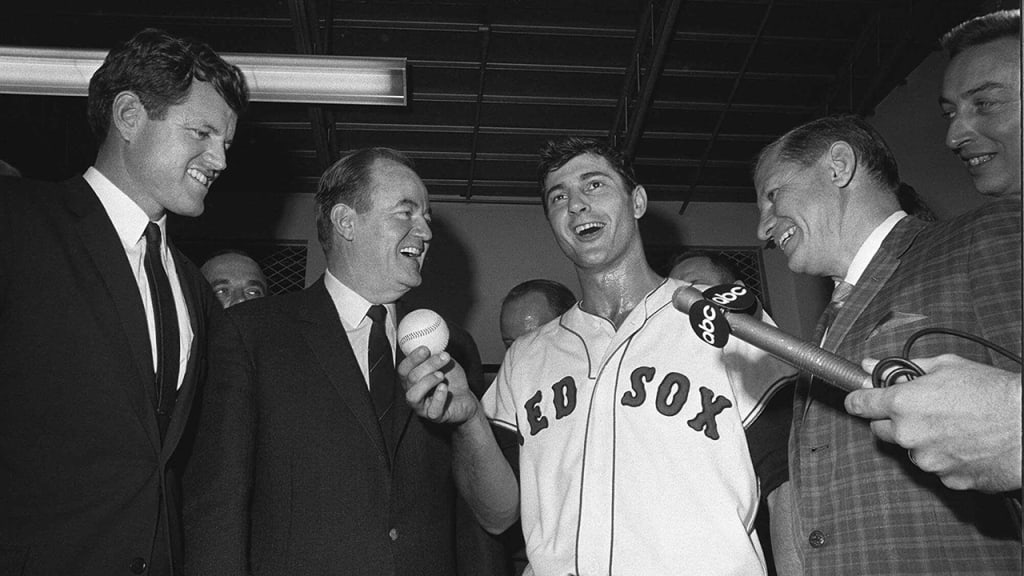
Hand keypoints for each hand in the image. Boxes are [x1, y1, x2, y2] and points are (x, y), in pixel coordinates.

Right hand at [398, 346, 480, 424]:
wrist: (466, 398)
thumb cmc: (452, 380)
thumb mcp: (444, 362)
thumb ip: (435, 351)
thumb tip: (431, 334)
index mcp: (412, 379)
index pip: (403, 369)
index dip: (412, 358)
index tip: (425, 348)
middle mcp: (413, 393)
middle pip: (411, 379)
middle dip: (427, 365)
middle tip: (443, 357)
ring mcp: (422, 406)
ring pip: (413, 396)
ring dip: (427, 382)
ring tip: (442, 376)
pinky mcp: (434, 416)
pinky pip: (431, 411)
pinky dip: (438, 397)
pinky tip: (444, 388)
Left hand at [844, 354, 1021, 492]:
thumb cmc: (993, 393)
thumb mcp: (946, 366)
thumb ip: (902, 368)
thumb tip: (870, 365)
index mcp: (903, 403)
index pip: (859, 404)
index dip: (857, 400)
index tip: (857, 400)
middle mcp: (909, 434)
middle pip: (881, 430)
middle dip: (894, 420)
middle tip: (921, 410)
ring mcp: (927, 460)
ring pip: (911, 450)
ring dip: (923, 440)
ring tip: (954, 426)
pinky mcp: (947, 479)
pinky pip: (937, 468)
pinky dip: (946, 457)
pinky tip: (965, 443)